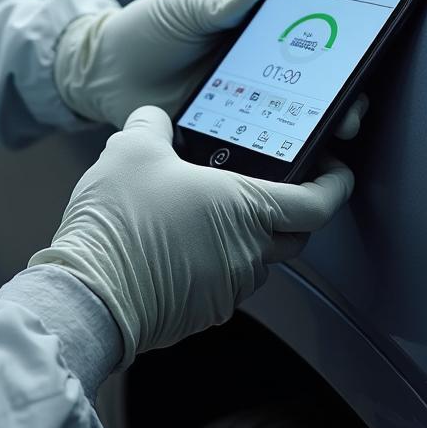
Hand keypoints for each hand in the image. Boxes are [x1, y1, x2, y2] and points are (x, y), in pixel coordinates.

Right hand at [29, 106, 353, 366]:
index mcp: (248, 209)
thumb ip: (151, 125)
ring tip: (212, 213)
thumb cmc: (119, 226)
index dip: (336, 185)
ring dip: (247, 238)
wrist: (88, 296)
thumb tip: (153, 116)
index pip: (319, 203)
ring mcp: (228, 287)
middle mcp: (249, 252)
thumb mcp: (131, 150)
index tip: (338, 172)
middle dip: (293, 212)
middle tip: (276, 188)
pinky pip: (225, 283)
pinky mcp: (203, 312)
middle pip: (294, 233)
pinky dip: (216, 263)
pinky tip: (183, 245)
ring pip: (257, 259)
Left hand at [54, 0, 368, 135]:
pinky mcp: (220, 141)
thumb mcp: (186, 7)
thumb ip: (222, 1)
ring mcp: (243, 113)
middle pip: (312, 95)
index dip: (339, 59)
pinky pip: (251, 154)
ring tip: (323, 147)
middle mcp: (258, 78)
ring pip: (289, 129)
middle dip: (338, 105)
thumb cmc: (147, 30)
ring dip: (311, 139)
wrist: (102, 71)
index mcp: (258, 40)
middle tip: (347, 116)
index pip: (311, 47)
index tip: (358, 66)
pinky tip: (280, 168)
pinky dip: (268, 163)